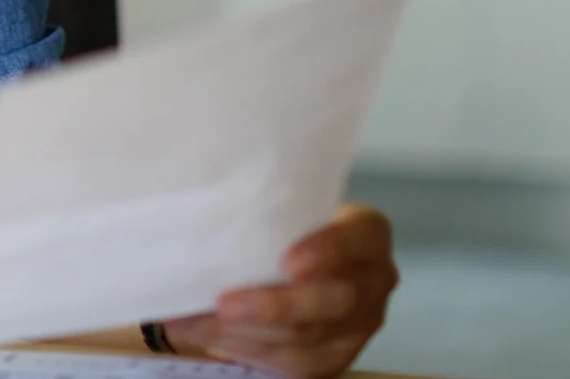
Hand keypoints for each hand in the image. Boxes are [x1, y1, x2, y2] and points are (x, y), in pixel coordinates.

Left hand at [159, 203, 398, 377]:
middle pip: (335, 302)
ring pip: (310, 341)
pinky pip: (295, 364)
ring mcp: (360, 326)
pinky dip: (246, 351)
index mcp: (368, 235)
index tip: (289, 261)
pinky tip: (206, 336)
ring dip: (246, 335)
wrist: (302, 259)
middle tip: (223, 304)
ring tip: (194, 323)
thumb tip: (202, 221)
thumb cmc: (285, 224)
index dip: (328, 250)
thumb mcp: (286, 206)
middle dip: (275, 307)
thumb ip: (263, 212)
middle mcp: (374, 282)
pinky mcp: (336, 357)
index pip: (358, 239)